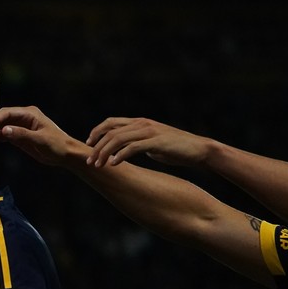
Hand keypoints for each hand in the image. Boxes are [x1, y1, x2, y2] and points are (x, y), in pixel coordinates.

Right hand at [0, 106, 87, 167]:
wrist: (65, 154)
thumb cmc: (57, 145)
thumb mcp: (40, 140)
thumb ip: (22, 134)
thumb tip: (4, 130)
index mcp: (29, 113)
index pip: (6, 113)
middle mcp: (22, 117)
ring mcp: (19, 126)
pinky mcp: (17, 135)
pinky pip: (1, 135)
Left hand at [86, 117, 211, 167]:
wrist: (199, 150)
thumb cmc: (175, 149)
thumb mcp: (151, 143)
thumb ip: (136, 142)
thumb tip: (122, 150)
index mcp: (139, 122)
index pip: (110, 122)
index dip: (96, 132)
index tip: (88, 145)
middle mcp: (142, 124)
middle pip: (110, 132)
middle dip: (97, 147)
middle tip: (90, 162)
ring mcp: (150, 132)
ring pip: (118, 139)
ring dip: (105, 153)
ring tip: (99, 166)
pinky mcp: (157, 142)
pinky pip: (133, 148)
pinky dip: (120, 156)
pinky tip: (114, 164)